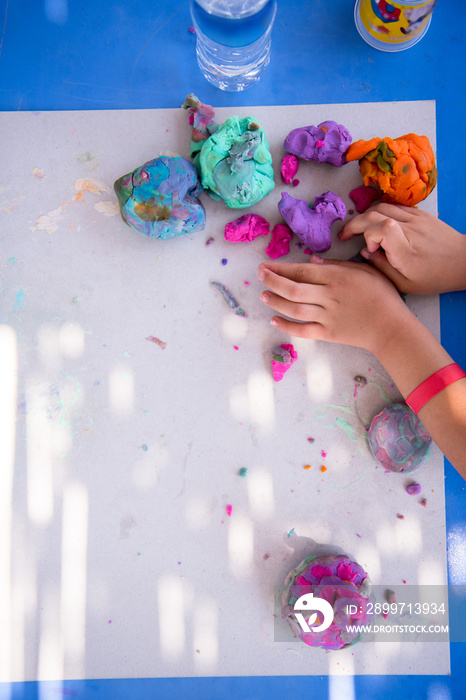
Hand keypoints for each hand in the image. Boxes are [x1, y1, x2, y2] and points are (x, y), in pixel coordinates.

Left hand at [258, 256, 410, 354]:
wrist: (391, 327)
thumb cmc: (382, 296)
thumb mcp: (364, 272)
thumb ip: (338, 265)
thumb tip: (312, 262)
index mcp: (337, 278)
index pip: (303, 271)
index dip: (281, 268)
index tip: (267, 265)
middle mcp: (329, 296)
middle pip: (294, 288)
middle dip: (273, 281)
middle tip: (260, 276)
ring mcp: (327, 316)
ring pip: (295, 308)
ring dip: (276, 301)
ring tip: (263, 296)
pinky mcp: (328, 333)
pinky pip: (303, 330)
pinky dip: (287, 326)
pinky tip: (274, 320)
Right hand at [339, 204, 465, 294]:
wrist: (463, 260)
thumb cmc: (435, 276)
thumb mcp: (406, 284)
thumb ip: (382, 268)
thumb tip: (365, 252)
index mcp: (406, 250)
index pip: (379, 228)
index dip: (367, 235)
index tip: (369, 249)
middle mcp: (410, 230)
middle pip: (374, 213)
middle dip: (354, 223)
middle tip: (344, 236)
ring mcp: (415, 218)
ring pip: (381, 206)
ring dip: (365, 216)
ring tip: (358, 229)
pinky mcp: (419, 213)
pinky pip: (393, 206)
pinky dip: (379, 212)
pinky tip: (376, 223)